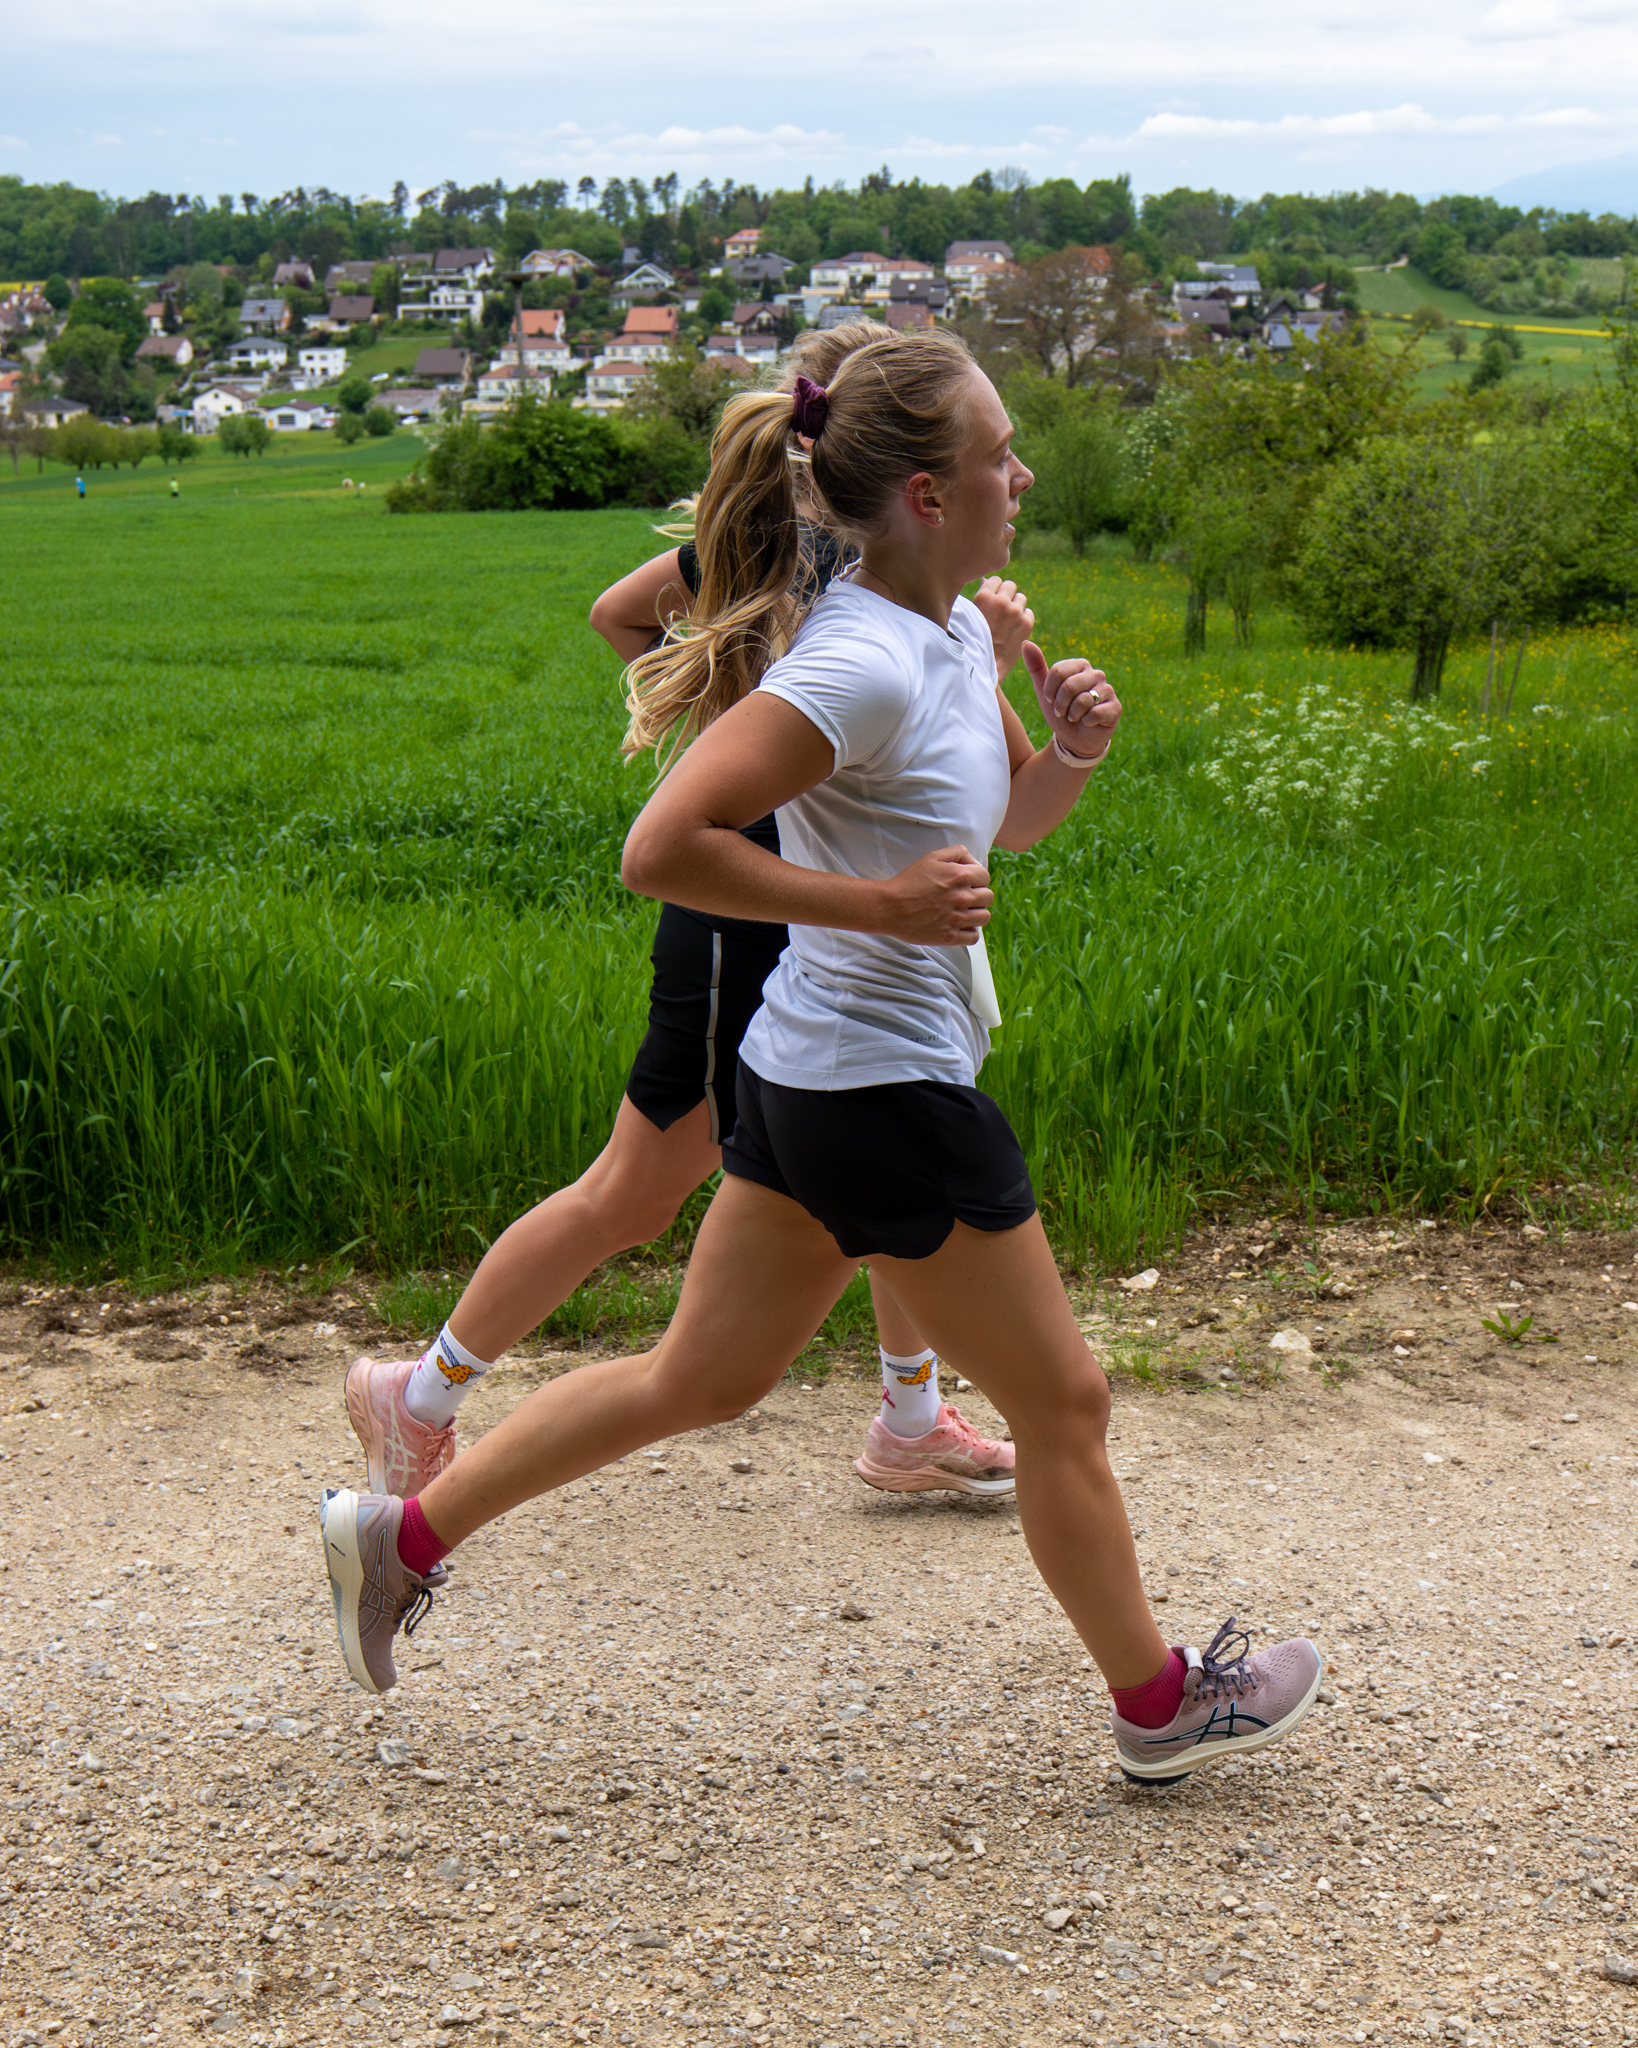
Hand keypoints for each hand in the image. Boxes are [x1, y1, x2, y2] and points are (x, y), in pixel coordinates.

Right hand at [874, 844, 992, 946]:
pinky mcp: (950, 936)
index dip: (977, 878)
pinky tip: (959, 925)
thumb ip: (957, 853)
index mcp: (960, 876)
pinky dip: (969, 931)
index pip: (985, 876)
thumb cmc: (908, 882)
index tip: (968, 882)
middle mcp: (962, 897)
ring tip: (964, 912)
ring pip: (984, 917)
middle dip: (978, 895)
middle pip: (988, 897)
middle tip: (964, 897)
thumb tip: (973, 861)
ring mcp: (956, 919)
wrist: (889, 907)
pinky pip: (973, 936)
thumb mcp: (932, 857)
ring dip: (976, 913)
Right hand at [971, 576, 1034, 681]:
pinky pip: (1029, 612)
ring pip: (1021, 598)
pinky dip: (1024, 619)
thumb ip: (979, 597)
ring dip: (1016, 607)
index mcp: (983, 597)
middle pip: (1010, 586)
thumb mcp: (968, 616)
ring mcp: (1015, 612)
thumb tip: (987, 580)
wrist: (984, 668)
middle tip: (1000, 612)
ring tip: (1007, 622)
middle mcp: (1001, 601)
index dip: (994, 590)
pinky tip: (1014, 630)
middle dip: (1006, 596)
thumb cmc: (971, 642)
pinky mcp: (1026, 623)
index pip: (995, 580)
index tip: (991, 602)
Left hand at [1022, 644, 1120, 762]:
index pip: (1058, 671)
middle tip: (1062, 712)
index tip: (1051, 700)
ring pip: (1082, 701)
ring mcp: (1107, 690)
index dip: (1050, 690)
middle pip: (1069, 686)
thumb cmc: (1060, 712)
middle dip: (1060, 705)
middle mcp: (1096, 674)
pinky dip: (1086, 722)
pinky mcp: (1115, 707)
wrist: (1074, 739)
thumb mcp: (1044, 691)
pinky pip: (1095, 713)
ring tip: (1075, 717)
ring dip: (1072, 715)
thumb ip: (1036, 667)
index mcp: (1079, 666)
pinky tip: (1088, 723)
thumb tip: (1026, 643)